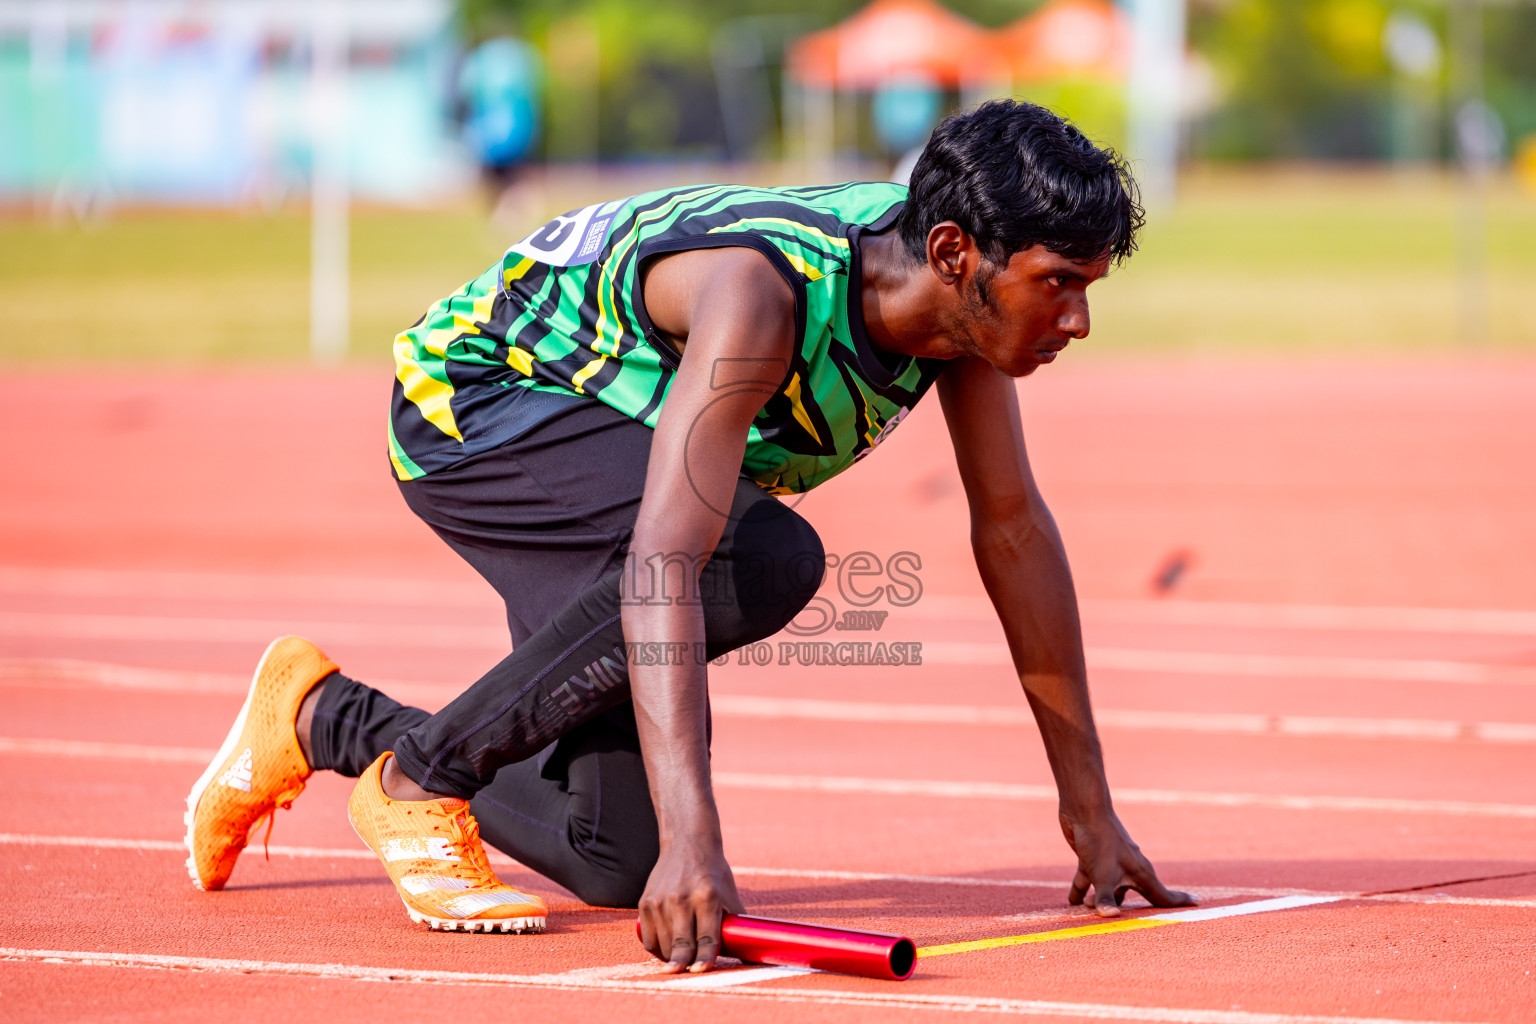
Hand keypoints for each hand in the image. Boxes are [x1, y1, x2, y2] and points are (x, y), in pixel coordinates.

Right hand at [637, 836, 744, 972]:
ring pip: (664, 944)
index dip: (705, 958)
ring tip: (680, 961)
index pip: (707, 937)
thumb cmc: (713, 872)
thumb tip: (751, 952)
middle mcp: (682, 899)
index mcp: (708, 897)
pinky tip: (667, 952)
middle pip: (682, 944)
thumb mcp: (730, 893)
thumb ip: (737, 922)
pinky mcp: (646, 902)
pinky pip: (649, 938)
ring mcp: (661, 901)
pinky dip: (657, 951)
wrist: (687, 842)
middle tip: (685, 974)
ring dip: (672, 959)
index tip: (702, 971)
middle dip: (684, 964)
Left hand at [1060, 807, 1195, 916]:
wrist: (1084, 810)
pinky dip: (1081, 889)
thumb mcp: (1102, 874)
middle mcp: (1129, 869)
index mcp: (1141, 873)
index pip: (1163, 895)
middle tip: (1130, 925)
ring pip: (1109, 888)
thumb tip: (1111, 917)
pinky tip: (1071, 901)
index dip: (1180, 903)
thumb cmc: (1100, 841)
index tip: (1199, 905)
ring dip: (1099, 900)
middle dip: (1132, 910)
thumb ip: (1105, 898)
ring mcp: (1111, 863)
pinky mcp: (1093, 858)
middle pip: (1136, 896)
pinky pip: (1088, 879)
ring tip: (1086, 910)